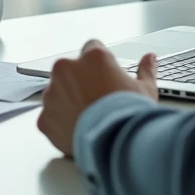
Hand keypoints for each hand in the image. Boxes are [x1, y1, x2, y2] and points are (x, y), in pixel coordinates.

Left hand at [37, 40, 157, 157]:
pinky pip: (50, 116)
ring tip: (89, 118)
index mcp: (93, 57)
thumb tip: (149, 58)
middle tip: (98, 100)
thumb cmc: (131, 116)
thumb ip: (145, 70)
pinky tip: (77, 130)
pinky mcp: (44, 117)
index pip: (92, 48)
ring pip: (58, 91)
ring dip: (68, 100)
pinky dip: (60, 122)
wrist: (115, 146)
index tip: (106, 77)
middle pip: (71, 69)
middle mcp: (67, 69)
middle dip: (81, 81)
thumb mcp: (145, 90)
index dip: (100, 64)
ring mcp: (52, 93)